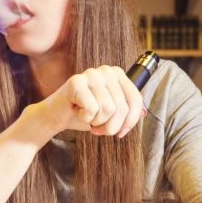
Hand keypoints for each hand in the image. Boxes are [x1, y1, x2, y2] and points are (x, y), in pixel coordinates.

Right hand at [28, 65, 145, 138]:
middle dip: (110, 126)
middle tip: (98, 127)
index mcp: (118, 74)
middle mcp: (107, 70)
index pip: (136, 100)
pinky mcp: (76, 81)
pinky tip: (77, 110)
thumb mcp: (111, 113)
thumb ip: (127, 110)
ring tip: (87, 116)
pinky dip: (85, 118)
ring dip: (96, 122)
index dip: (130, 122)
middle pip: (122, 108)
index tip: (120, 132)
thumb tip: (143, 113)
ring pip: (108, 109)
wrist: (57, 115)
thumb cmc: (85, 113)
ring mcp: (91, 74)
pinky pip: (91, 108)